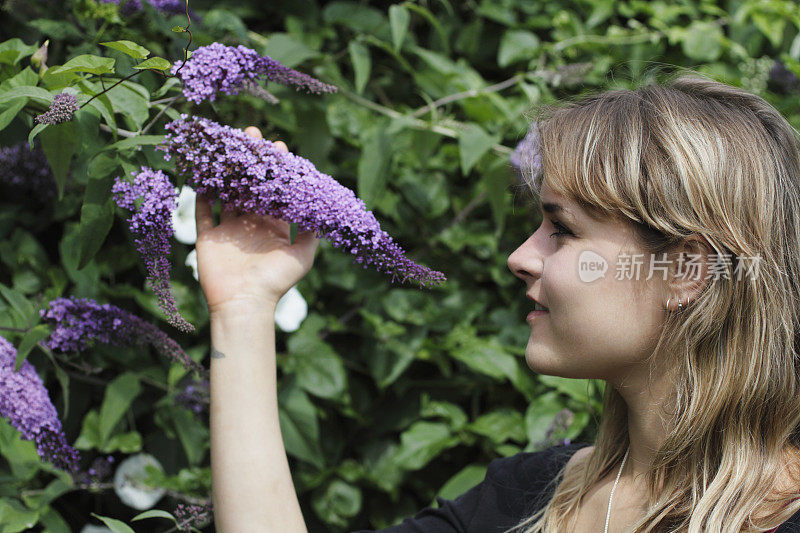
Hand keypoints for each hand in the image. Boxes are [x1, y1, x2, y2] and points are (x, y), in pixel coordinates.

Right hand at [194, 126, 320, 315]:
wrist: (245, 304)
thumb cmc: (276, 281)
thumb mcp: (303, 255)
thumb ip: (312, 231)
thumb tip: (325, 208)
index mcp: (273, 228)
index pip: (275, 193)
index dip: (277, 170)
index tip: (279, 148)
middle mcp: (251, 226)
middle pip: (250, 187)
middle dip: (251, 161)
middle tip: (251, 134)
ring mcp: (229, 231)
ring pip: (227, 194)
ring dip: (227, 170)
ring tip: (228, 145)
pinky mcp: (208, 238)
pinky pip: (203, 211)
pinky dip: (201, 192)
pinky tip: (202, 171)